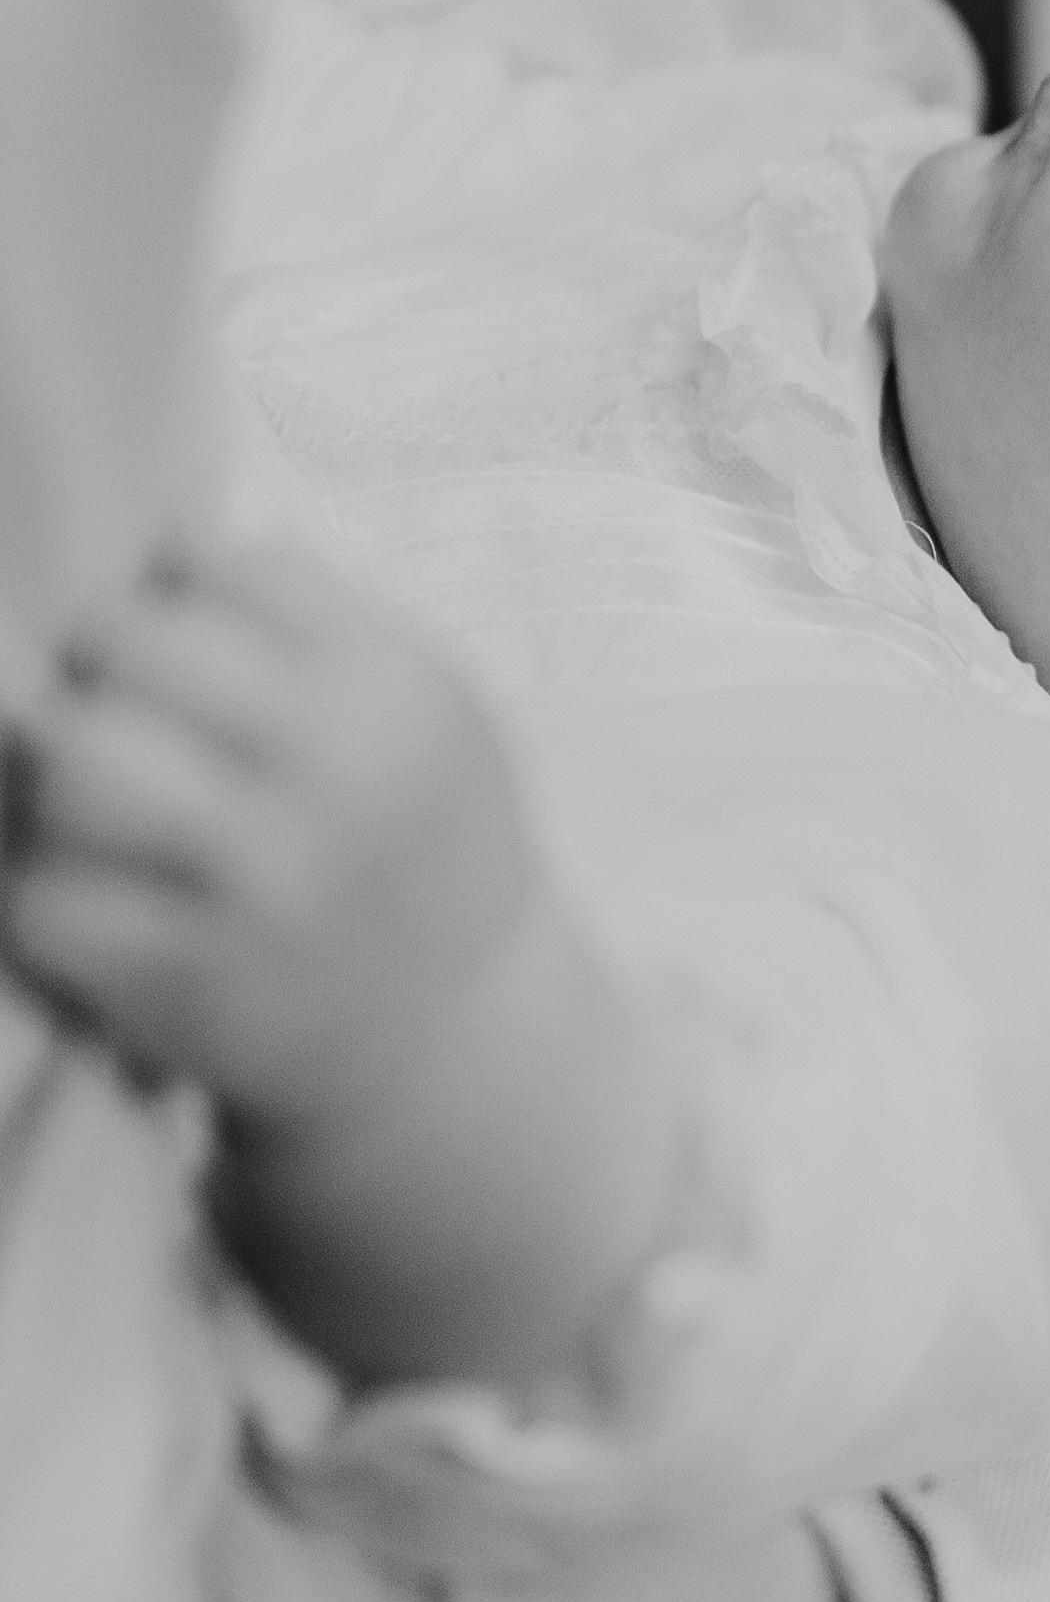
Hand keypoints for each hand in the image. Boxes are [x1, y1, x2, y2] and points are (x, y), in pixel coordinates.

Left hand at [2, 540, 535, 1126]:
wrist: (457, 1043)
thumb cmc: (422, 847)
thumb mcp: (425, 709)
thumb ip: (317, 628)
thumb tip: (158, 558)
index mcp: (392, 693)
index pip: (225, 570)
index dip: (183, 596)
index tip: (193, 646)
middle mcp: (329, 782)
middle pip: (127, 647)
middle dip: (102, 668)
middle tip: (122, 713)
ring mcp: (254, 890)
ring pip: (69, 763)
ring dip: (59, 775)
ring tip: (100, 803)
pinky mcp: (184, 988)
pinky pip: (41, 899)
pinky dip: (45, 892)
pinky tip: (96, 896)